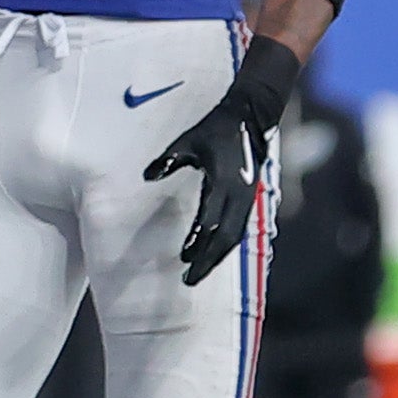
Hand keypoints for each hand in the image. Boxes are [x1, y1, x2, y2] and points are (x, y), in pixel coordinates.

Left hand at [141, 42, 300, 287]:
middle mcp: (239, 195)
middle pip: (225, 238)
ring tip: (197, 272)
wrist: (250, 118)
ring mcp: (248, 198)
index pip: (210, 220)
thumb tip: (147, 176)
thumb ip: (168, 160)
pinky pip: (239, 229)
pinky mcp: (249, 199)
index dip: (198, 241)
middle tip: (189, 280)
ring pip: (234, 237)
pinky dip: (224, 245)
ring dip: (217, 257)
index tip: (183, 258)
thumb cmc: (215, 129)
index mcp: (224, 182)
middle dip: (208, 261)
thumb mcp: (188, 141)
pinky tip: (211, 254)